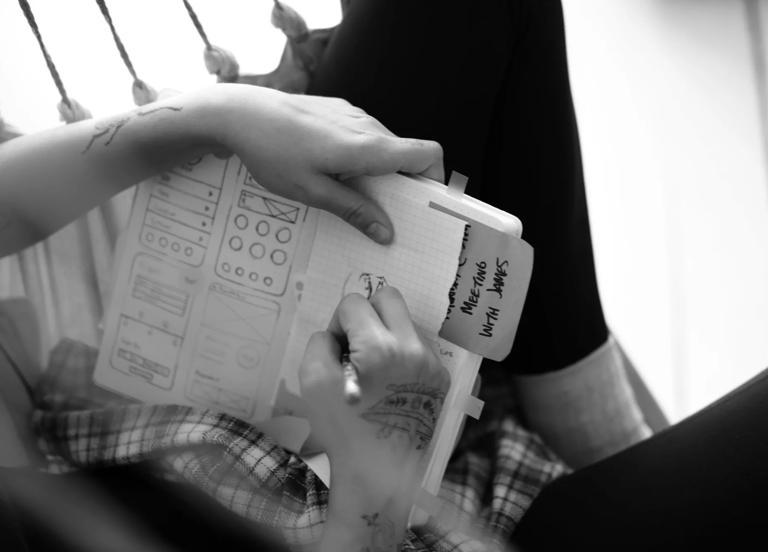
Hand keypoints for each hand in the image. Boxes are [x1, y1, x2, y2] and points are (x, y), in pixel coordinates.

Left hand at [215, 84, 443, 243]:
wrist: (239, 113)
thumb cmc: (272, 153)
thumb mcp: (312, 192)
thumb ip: (354, 210)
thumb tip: (387, 233)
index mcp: (367, 146)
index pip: (427, 154)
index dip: (434, 180)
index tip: (422, 205)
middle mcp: (367, 125)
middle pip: (407, 154)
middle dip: (403, 185)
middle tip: (383, 214)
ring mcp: (352, 114)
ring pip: (385, 145)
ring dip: (380, 172)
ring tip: (352, 195)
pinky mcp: (337, 111)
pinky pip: (364, 135)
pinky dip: (363, 157)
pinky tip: (333, 172)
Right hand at [299, 287, 449, 493]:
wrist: (381, 471)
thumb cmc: (344, 429)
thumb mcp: (313, 383)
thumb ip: (320, 344)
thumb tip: (338, 334)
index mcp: (378, 346)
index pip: (355, 303)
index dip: (339, 323)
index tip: (338, 350)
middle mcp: (412, 347)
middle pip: (389, 297)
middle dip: (368, 313)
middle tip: (358, 345)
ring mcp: (432, 363)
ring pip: (407, 322)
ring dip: (388, 334)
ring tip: (376, 369)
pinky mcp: (442, 379)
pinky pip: (421, 348)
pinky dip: (404, 355)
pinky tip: (393, 383)